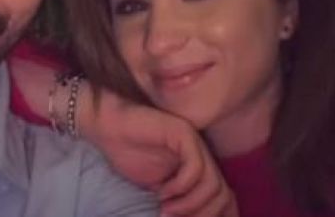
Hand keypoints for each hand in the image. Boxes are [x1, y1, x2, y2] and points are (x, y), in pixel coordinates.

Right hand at [78, 85, 238, 215]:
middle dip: (202, 215)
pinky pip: (195, 167)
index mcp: (200, 168)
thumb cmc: (130, 155)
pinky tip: (162, 191)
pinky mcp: (184, 133)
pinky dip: (180, 186)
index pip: (225, 199)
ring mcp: (196, 143)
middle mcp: (203, 156)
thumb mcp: (159, 189)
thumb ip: (178, 202)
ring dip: (189, 204)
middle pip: (222, 195)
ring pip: (212, 184)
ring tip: (166, 211)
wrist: (110, 127)